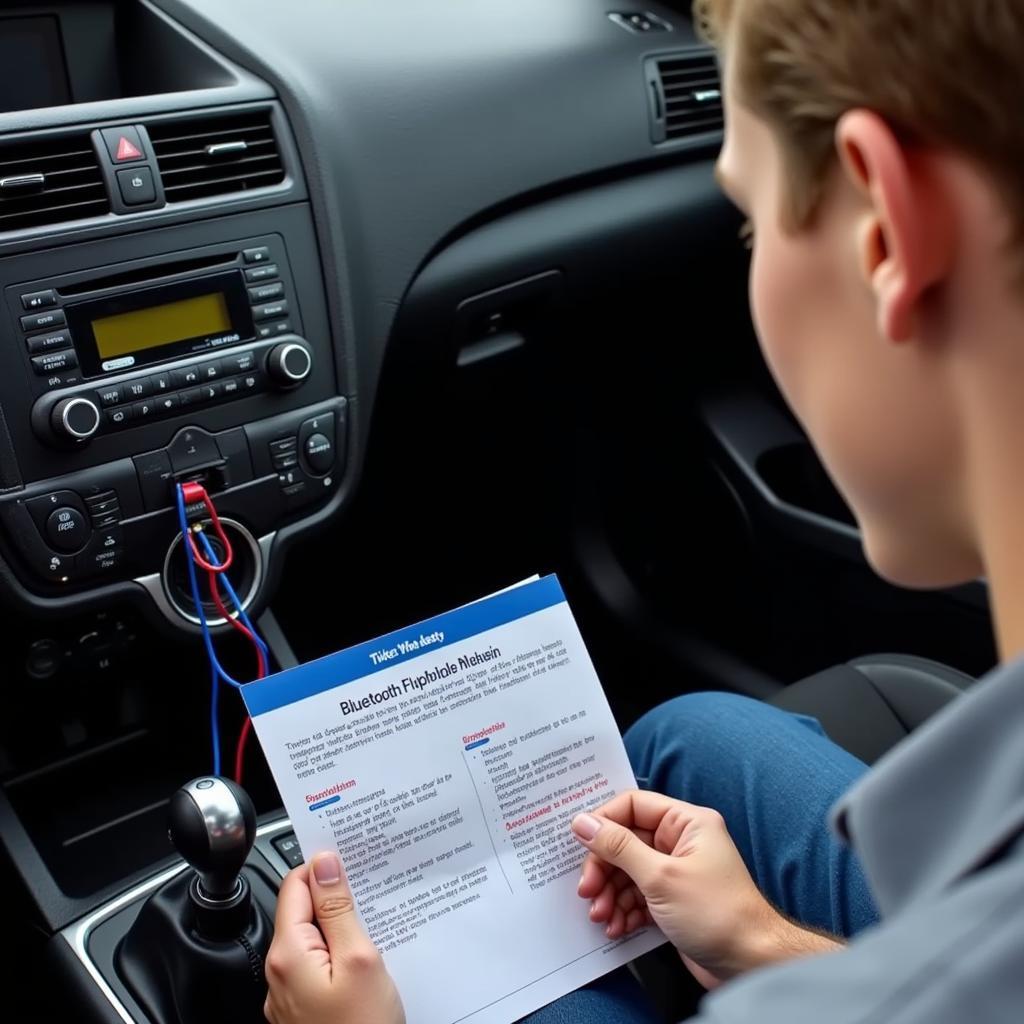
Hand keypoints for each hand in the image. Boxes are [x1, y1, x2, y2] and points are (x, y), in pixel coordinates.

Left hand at [264, 851, 404, 1023]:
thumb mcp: (360, 958)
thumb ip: (338, 908)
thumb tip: (325, 863)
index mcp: (287, 954)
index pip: (294, 885)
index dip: (324, 867)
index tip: (351, 859)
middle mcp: (279, 974)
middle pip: (302, 912)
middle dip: (336, 898)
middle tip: (371, 893)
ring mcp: (289, 996)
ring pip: (312, 940)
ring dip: (340, 927)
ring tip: (375, 927)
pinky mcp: (305, 1011)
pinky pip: (318, 967)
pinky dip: (339, 955)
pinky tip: (367, 960)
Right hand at [572, 791, 840, 988]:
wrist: (752, 965)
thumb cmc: (718, 915)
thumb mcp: (660, 877)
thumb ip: (618, 847)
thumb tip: (583, 822)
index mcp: (686, 822)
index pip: (633, 806)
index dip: (603, 822)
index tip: (579, 843)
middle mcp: (681, 842)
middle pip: (626, 841)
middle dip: (604, 867)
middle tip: (588, 891)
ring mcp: (676, 872)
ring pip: (628, 872)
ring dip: (611, 894)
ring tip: (602, 917)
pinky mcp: (673, 901)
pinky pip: (637, 896)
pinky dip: (623, 910)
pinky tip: (617, 928)